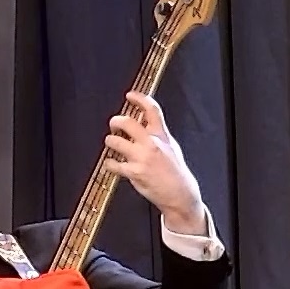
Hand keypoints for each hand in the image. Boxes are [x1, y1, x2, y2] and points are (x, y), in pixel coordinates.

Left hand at [105, 92, 205, 234]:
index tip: (130, 95)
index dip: (139, 98)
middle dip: (116, 121)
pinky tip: (111, 163)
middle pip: (128, 122)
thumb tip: (144, 122)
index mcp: (161, 135)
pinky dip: (109, 163)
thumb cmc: (175, 171)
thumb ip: (157, 133)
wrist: (180, 193)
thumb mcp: (171, 146)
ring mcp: (142, 158)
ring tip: (111, 143)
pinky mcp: (135, 172)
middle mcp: (151, 144)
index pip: (152, 109)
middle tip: (114, 125)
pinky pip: (113, 164)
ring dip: (109, 141)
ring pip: (115, 141)